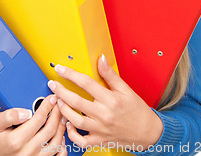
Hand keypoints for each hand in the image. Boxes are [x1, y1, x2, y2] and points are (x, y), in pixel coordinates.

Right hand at [0, 94, 66, 154]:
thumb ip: (9, 115)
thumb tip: (26, 112)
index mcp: (16, 141)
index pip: (38, 120)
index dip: (47, 106)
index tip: (51, 98)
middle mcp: (26, 152)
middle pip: (50, 130)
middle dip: (57, 113)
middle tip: (60, 103)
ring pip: (56, 143)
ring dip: (61, 127)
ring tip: (62, 115)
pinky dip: (62, 146)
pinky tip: (61, 135)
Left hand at [47, 55, 163, 151]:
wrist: (148, 133)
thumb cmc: (137, 111)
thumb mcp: (126, 89)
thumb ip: (110, 74)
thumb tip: (101, 59)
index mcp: (110, 99)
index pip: (86, 83)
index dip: (70, 74)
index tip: (60, 69)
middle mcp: (104, 114)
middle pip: (76, 101)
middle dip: (60, 91)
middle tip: (52, 84)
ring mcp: (100, 129)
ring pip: (75, 120)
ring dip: (63, 110)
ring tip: (57, 100)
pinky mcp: (99, 140)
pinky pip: (81, 140)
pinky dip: (71, 133)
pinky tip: (68, 123)